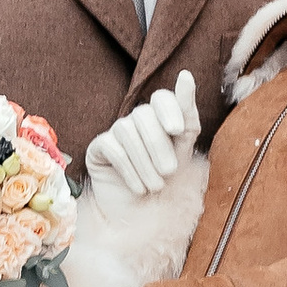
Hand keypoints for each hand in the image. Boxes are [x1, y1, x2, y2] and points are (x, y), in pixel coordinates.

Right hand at [84, 69, 200, 199]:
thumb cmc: (164, 178)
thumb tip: (186, 74)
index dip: (169, 109)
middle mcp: (136, 119)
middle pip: (144, 116)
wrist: (142, 212)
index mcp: (159, 117)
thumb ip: (187, 116)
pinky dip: (129, 171)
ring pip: (128, 132)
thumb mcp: (183, 149)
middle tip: (169, 172)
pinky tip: (139, 188)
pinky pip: (113, 149)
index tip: (177, 129)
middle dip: (159, 146)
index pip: (162, 98)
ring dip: (145, 163)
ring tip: (156, 187)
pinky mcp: (99, 147)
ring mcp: (116, 132)